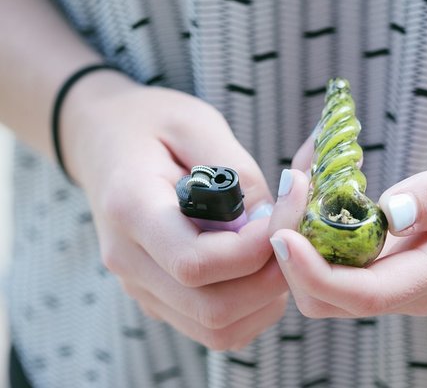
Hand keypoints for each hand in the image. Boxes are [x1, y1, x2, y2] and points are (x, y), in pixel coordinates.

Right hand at [61, 75, 286, 349]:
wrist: (106, 140)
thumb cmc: (154, 125)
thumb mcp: (198, 125)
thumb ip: (238, 175)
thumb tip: (272, 224)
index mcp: (130, 209)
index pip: (194, 263)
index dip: (253, 249)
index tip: (281, 215)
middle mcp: (128, 260)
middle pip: (211, 309)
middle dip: (269, 281)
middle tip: (294, 239)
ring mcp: (140, 285)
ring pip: (215, 329)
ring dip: (264, 300)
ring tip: (279, 252)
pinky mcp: (157, 297)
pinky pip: (210, 327)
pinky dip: (250, 309)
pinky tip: (260, 269)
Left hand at [269, 121, 426, 317]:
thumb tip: (392, 214)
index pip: (367, 295)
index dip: (316, 273)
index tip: (284, 234)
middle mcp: (417, 285)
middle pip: (332, 299)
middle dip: (295, 255)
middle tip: (292, 185)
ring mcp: (402, 276)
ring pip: (326, 283)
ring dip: (299, 239)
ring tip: (302, 175)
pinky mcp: (391, 261)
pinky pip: (337, 260)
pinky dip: (313, 228)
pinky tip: (316, 182)